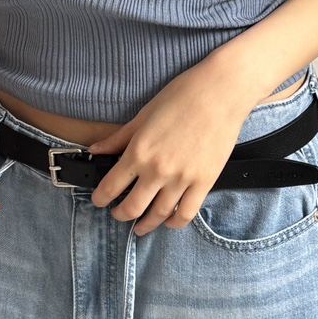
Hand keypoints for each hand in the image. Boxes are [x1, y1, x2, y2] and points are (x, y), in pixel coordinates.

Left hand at [87, 58, 250, 235]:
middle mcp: (158, 170)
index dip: (100, 199)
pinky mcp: (204, 182)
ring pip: (158, 215)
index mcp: (139, 152)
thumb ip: (118, 138)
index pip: (111, 187)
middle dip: (120, 215)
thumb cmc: (183, 96)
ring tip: (140, 225)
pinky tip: (168, 222)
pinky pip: (186, 214)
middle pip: (132, 208)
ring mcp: (182, 179)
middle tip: (118, 214)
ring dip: (145, 224)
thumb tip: (96, 150)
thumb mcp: (144, 115)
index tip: (99, 200)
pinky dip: (174, 223)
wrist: (221, 92)